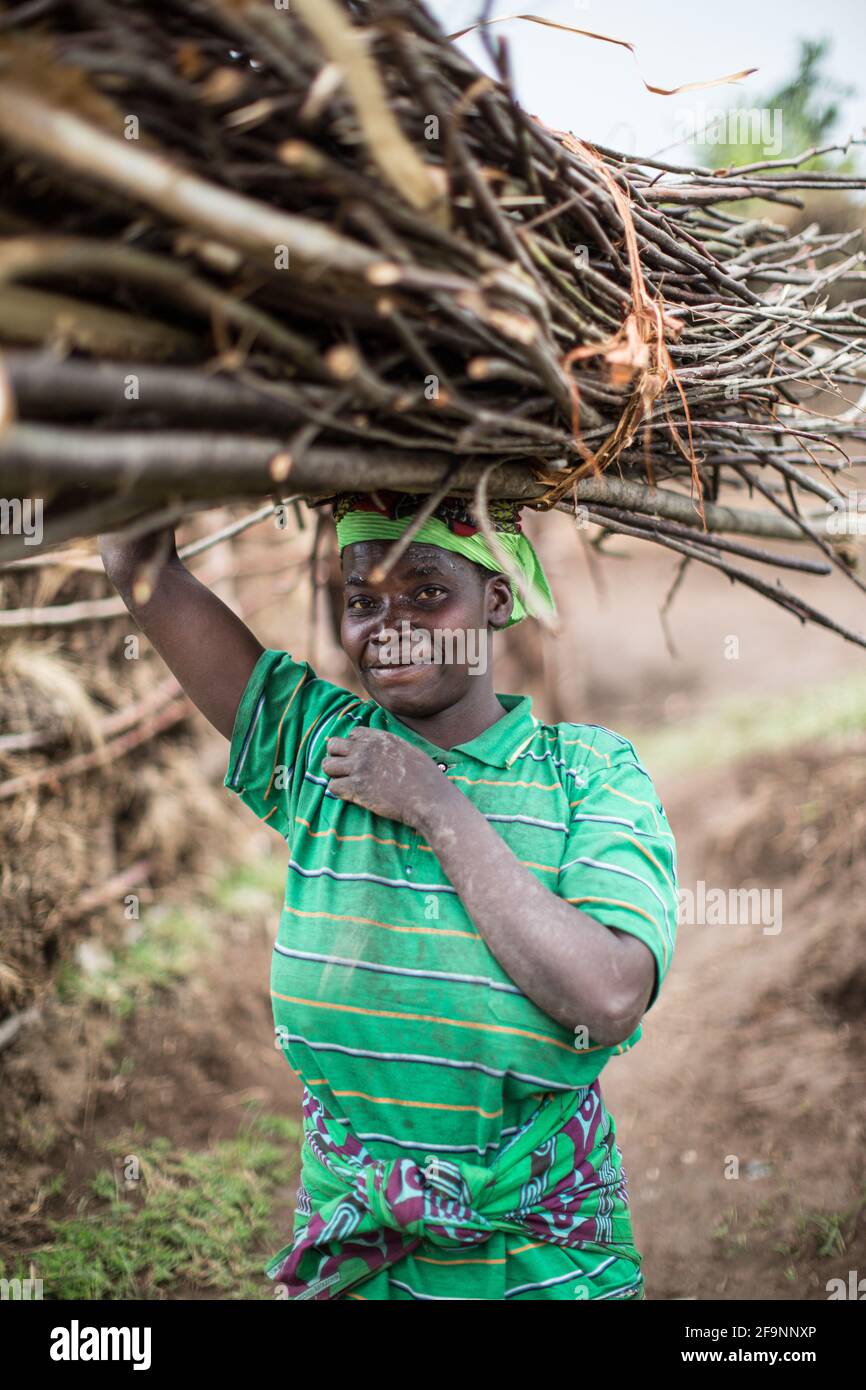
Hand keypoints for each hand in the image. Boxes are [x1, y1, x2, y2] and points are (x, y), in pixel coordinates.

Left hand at [322, 727, 453, 829]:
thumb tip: (384, 751)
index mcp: (380, 738)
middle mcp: (366, 749)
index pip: (353, 734)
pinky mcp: (356, 789)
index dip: (354, 746)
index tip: (361, 759)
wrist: (429, 799)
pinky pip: (333, 786)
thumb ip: (391, 746)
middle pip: (333, 745)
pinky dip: (340, 792)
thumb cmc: (427, 779)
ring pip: (328, 766)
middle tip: (348, 771)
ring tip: (348, 784)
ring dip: (336, 775)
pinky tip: (353, 796)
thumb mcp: (409, 751)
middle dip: (337, 757)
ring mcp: (359, 768)